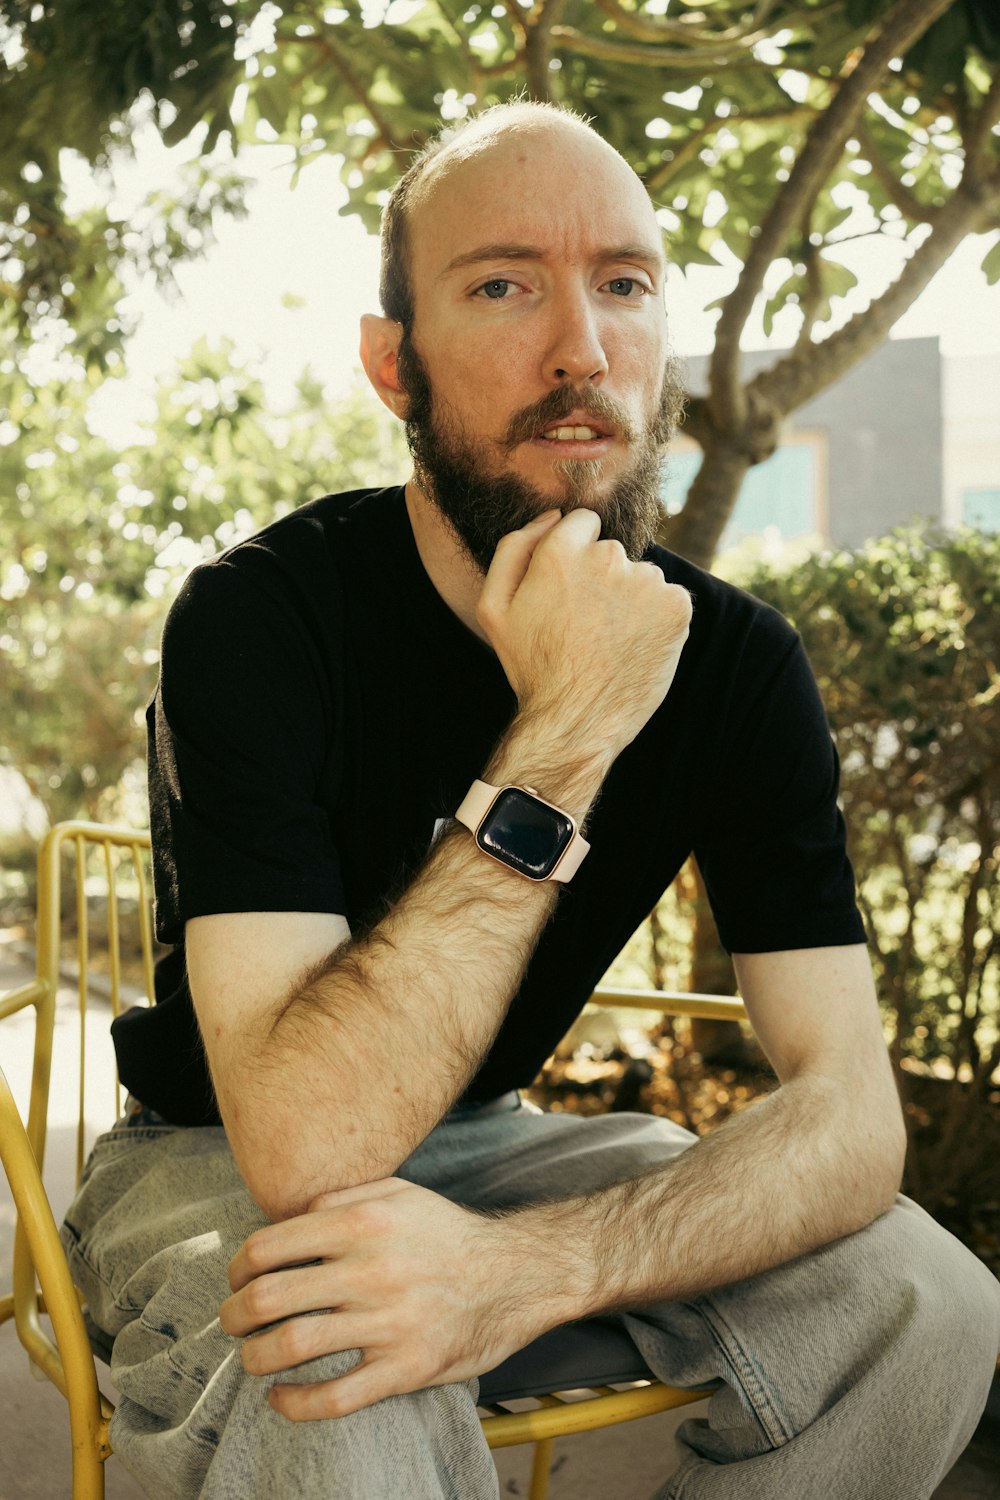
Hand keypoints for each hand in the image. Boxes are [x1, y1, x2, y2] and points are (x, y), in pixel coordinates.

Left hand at [220, 1177, 557, 1420]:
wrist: (516, 1274)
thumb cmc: (448, 1233)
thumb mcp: (399, 1194)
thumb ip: (342, 1199)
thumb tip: (289, 1218)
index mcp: (363, 1224)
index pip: (268, 1247)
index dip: (237, 1267)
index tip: (236, 1279)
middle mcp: (371, 1271)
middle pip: (269, 1298)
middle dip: (234, 1315)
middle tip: (231, 1322)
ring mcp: (388, 1323)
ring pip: (293, 1347)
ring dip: (255, 1358)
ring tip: (252, 1357)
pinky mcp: (406, 1368)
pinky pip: (335, 1397)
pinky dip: (295, 1404)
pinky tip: (282, 1399)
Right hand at [477, 508, 690, 758]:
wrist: (576, 722)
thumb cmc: (532, 667)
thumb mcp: (495, 608)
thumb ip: (515, 548)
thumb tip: (552, 515)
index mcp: (561, 552)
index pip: (581, 523)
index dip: (574, 557)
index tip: (569, 593)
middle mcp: (607, 558)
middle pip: (611, 552)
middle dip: (602, 579)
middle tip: (586, 627)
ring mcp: (646, 581)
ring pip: (641, 578)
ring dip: (631, 601)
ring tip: (611, 642)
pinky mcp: (676, 607)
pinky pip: (668, 599)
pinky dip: (658, 620)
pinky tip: (636, 647)